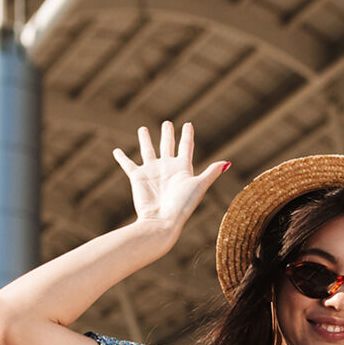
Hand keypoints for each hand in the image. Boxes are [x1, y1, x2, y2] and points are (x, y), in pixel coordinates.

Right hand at [112, 121, 229, 235]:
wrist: (162, 221)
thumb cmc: (182, 206)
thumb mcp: (198, 186)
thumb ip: (211, 173)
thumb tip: (227, 162)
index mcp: (183, 168)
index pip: (186, 147)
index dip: (187, 135)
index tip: (188, 124)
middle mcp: (167, 168)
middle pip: (168, 145)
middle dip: (168, 134)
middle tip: (167, 123)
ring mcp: (152, 172)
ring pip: (148, 150)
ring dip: (145, 140)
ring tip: (142, 128)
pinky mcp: (138, 177)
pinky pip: (128, 164)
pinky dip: (121, 157)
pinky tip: (116, 151)